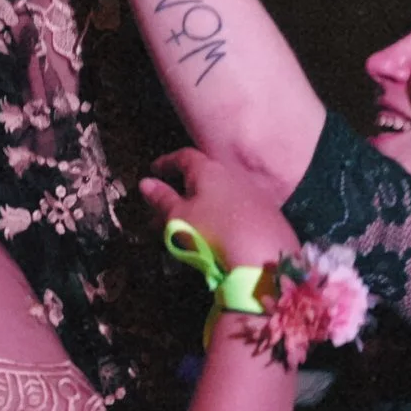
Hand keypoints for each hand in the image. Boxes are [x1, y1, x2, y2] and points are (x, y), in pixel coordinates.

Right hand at [140, 148, 296, 271]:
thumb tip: (145, 182)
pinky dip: (216, 215)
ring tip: (181, 229)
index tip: (153, 170)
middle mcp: (232, 174)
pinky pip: (231, 207)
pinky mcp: (264, 212)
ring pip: (216, 194)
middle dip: (179, 191)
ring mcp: (250, 192)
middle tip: (160, 211)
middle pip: (201, 177)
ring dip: (197, 207)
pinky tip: (210, 233)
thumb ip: (162, 199)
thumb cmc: (213, 230)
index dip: (166, 162)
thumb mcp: (178, 217)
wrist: (263, 255)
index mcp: (208, 170)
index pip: (184, 156)